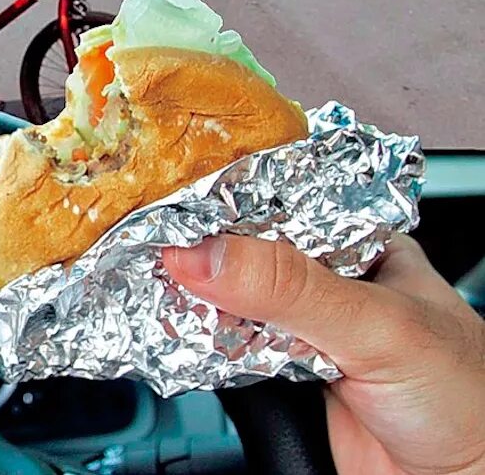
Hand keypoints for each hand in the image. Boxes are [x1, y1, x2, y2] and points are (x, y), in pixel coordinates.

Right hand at [164, 234, 484, 474]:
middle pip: (244, 252)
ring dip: (194, 301)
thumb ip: (291, 288)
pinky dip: (196, 345)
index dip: (223, 200)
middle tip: (148, 244)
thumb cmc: (471, 401)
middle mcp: (328, 281)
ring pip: (229, 302)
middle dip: (199, 252)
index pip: (279, 203)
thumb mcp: (377, 325)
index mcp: (360, 242)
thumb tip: (201, 255)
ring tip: (152, 284)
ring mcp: (303, 330)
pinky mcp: (280, 377)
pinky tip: (177, 333)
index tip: (168, 203)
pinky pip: (223, 352)